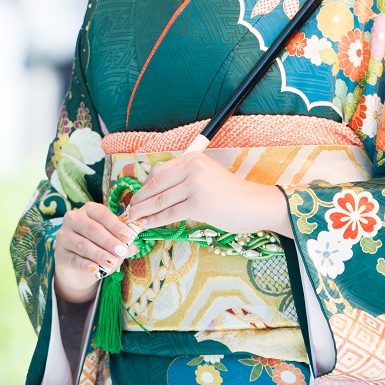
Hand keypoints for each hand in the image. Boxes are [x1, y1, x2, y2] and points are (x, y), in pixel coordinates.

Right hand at [53, 201, 138, 304]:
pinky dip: (86, 264)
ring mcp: (64, 236)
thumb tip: (134, 246)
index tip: (128, 236)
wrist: (77, 265)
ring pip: (83, 244)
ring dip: (99, 254)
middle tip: (122, 251)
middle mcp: (73, 219)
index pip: (102, 214)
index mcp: (89, 210)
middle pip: (92, 229)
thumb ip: (121, 243)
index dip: (115, 225)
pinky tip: (95, 269)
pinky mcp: (59, 254)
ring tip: (112, 262)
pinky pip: (74, 259)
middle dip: (109, 241)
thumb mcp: (110, 242)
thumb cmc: (97, 246)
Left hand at [124, 152, 292, 238]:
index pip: (159, 171)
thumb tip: (158, 192)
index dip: (144, 186)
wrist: (256, 204)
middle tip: (128, 211)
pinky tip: (146, 226)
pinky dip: (154, 221)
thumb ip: (185, 179)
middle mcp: (191, 167)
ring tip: (132, 221)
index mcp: (192, 158)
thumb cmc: (232, 195)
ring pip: (159, 200)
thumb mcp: (207, 176)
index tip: (136, 198)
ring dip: (142, 212)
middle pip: (155, 184)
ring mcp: (194, 185)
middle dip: (139, 199)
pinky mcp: (198, 203)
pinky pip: (169, 213)